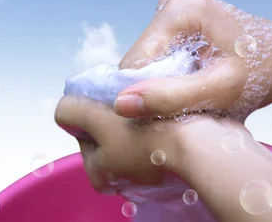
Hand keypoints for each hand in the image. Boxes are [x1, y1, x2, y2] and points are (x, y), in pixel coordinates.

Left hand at [54, 93, 253, 195]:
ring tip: (149, 98)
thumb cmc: (151, 135)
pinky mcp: (171, 158)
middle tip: (131, 95)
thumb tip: (63, 109)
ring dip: (137, 109)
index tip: (109, 96)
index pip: (83, 129)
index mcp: (100, 173)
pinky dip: (157, 116)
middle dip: (115, 109)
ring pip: (131, 126)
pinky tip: (164, 106)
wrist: (208, 147)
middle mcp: (121, 177)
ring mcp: (147, 169)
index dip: (92, 107)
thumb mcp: (99, 121)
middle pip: (107, 128)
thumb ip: (73, 112)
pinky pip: (155, 129)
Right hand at [114, 0, 271, 120]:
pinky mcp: (174, 15)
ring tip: (197, 88)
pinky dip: (171, 71)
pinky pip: (157, 53)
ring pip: (146, 59)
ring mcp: (172, 3)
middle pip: (140, 59)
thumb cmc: (262, 73)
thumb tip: (119, 104)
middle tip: (193, 100)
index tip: (179, 107)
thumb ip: (170, 97)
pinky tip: (195, 76)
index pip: (135, 63)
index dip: (148, 93)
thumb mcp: (220, 91)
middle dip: (158, 85)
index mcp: (179, 8)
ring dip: (164, 81)